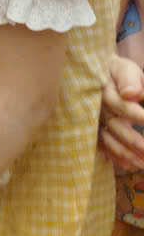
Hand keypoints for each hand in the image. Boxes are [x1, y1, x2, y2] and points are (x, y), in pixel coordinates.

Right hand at [102, 54, 143, 170]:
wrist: (98, 75)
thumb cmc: (117, 72)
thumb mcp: (125, 69)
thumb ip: (129, 80)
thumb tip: (131, 93)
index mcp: (106, 92)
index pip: (122, 106)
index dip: (139, 116)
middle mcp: (98, 109)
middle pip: (116, 128)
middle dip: (135, 142)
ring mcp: (95, 121)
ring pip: (109, 140)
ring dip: (127, 154)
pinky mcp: (95, 130)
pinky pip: (102, 145)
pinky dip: (114, 156)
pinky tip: (128, 165)